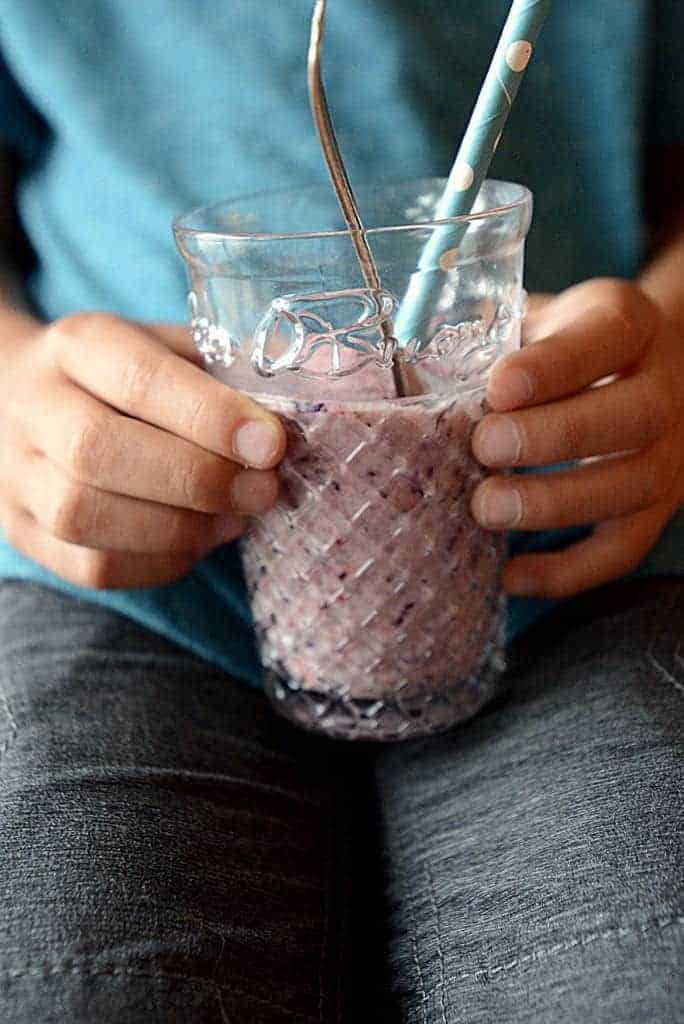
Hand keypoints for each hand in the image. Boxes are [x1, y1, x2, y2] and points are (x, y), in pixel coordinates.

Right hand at [0, 312, 285, 588]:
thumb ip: (224, 375)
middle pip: (98, 451)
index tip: (271, 445)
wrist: (28, 399)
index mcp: (79, 344)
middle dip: (197, 480)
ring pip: (84, 516)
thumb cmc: (125, 376)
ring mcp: (17, 473)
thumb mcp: (170, 349)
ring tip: (235, 520)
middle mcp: (35, 406)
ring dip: (177, 529)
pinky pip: (88, 566)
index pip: (137, 378)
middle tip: (263, 492)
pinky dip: (156, 563)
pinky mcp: (23, 530)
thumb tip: (300, 411)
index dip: (209, 417)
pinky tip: (197, 543)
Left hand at [470, 279, 683, 597]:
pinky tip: (511, 575)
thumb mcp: (529, 322)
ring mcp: (668, 452)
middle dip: (556, 436)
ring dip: (557, 505)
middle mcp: (663, 386)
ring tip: (485, 508)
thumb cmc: (554, 348)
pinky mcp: (654, 510)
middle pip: (636, 414)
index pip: (609, 333)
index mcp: (625, 323)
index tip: (499, 388)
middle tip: (485, 448)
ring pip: (636, 486)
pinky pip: (623, 549)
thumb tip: (392, 369)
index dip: (557, 364)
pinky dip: (568, 571)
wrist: (632, 370)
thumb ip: (482, 341)